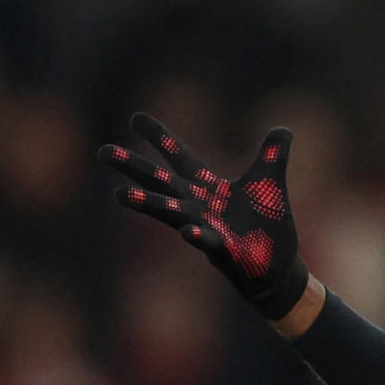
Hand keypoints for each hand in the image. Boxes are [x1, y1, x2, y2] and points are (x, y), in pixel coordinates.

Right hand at [99, 113, 307, 319]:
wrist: (278, 268)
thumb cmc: (268, 226)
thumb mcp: (271, 183)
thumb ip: (272, 156)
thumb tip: (282, 128)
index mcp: (209, 188)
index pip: (180, 157)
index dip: (160, 137)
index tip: (135, 117)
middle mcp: (199, 207)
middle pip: (161, 182)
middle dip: (134, 167)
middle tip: (102, 150)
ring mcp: (208, 229)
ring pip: (171, 214)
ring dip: (147, 203)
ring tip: (120, 194)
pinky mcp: (224, 252)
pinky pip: (207, 243)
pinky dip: (198, 236)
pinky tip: (189, 231)